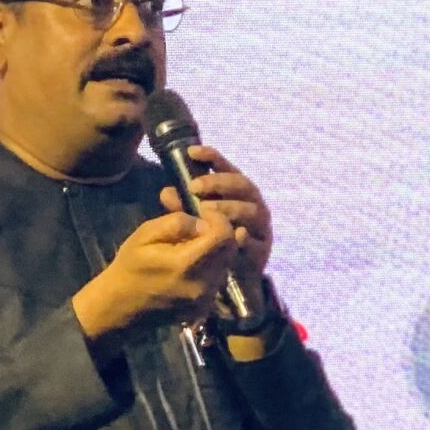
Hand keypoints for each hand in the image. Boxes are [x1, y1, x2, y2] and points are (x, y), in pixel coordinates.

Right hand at [73, 207, 235, 358]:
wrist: (120, 307)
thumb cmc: (129, 266)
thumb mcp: (144, 234)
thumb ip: (176, 222)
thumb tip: (202, 222)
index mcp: (186, 264)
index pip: (224, 235)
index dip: (218, 219)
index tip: (202, 214)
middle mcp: (203, 284)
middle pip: (230, 249)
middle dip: (219, 232)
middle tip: (199, 227)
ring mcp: (205, 299)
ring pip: (227, 263)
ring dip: (216, 249)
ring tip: (192, 245)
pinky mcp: (205, 307)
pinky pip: (218, 278)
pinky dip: (211, 265)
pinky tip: (192, 263)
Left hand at [159, 145, 271, 308]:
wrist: (230, 277)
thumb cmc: (211, 239)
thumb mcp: (194, 220)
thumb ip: (182, 205)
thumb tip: (167, 192)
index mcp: (238, 192)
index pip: (228, 168)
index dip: (212, 157)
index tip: (191, 152)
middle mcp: (253, 204)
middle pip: (242, 185)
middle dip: (218, 183)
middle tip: (194, 187)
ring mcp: (260, 226)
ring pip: (251, 210)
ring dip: (228, 207)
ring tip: (205, 209)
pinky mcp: (263, 249)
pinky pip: (256, 240)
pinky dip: (244, 236)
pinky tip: (231, 233)